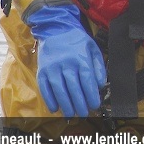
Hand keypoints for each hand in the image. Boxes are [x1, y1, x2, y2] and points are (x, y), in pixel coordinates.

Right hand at [27, 3, 106, 117]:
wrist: (55, 29)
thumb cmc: (76, 40)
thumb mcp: (93, 48)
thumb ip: (99, 67)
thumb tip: (101, 85)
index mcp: (81, 58)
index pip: (87, 80)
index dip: (91, 95)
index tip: (94, 105)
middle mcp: (66, 63)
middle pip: (73, 88)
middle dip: (80, 104)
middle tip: (84, 113)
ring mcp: (52, 67)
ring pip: (59, 90)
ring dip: (65, 105)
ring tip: (72, 114)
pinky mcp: (42, 70)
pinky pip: (44, 88)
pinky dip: (49, 100)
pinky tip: (55, 108)